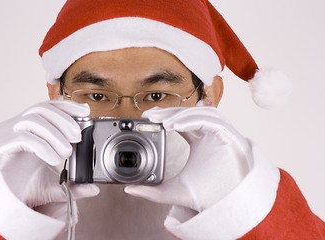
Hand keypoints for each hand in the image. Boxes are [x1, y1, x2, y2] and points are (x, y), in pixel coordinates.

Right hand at [0, 100, 98, 209]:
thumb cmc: (19, 184)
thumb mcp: (51, 184)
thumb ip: (72, 185)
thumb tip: (93, 189)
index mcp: (31, 129)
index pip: (49, 107)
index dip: (68, 106)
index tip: (86, 111)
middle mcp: (18, 126)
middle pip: (42, 108)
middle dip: (64, 119)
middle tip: (78, 136)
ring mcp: (8, 134)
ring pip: (33, 120)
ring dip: (55, 134)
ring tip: (66, 152)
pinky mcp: (0, 145)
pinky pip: (23, 137)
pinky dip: (43, 147)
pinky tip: (53, 159)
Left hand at [125, 107, 252, 211]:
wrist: (223, 210)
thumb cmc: (205, 198)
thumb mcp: (172, 190)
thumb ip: (152, 190)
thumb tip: (129, 189)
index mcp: (199, 141)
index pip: (182, 121)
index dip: (167, 116)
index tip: (149, 118)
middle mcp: (211, 135)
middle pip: (190, 113)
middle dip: (170, 112)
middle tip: (150, 116)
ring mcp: (222, 135)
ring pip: (202, 113)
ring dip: (182, 114)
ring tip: (163, 123)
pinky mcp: (231, 137)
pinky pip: (212, 121)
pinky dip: (193, 120)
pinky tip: (175, 126)